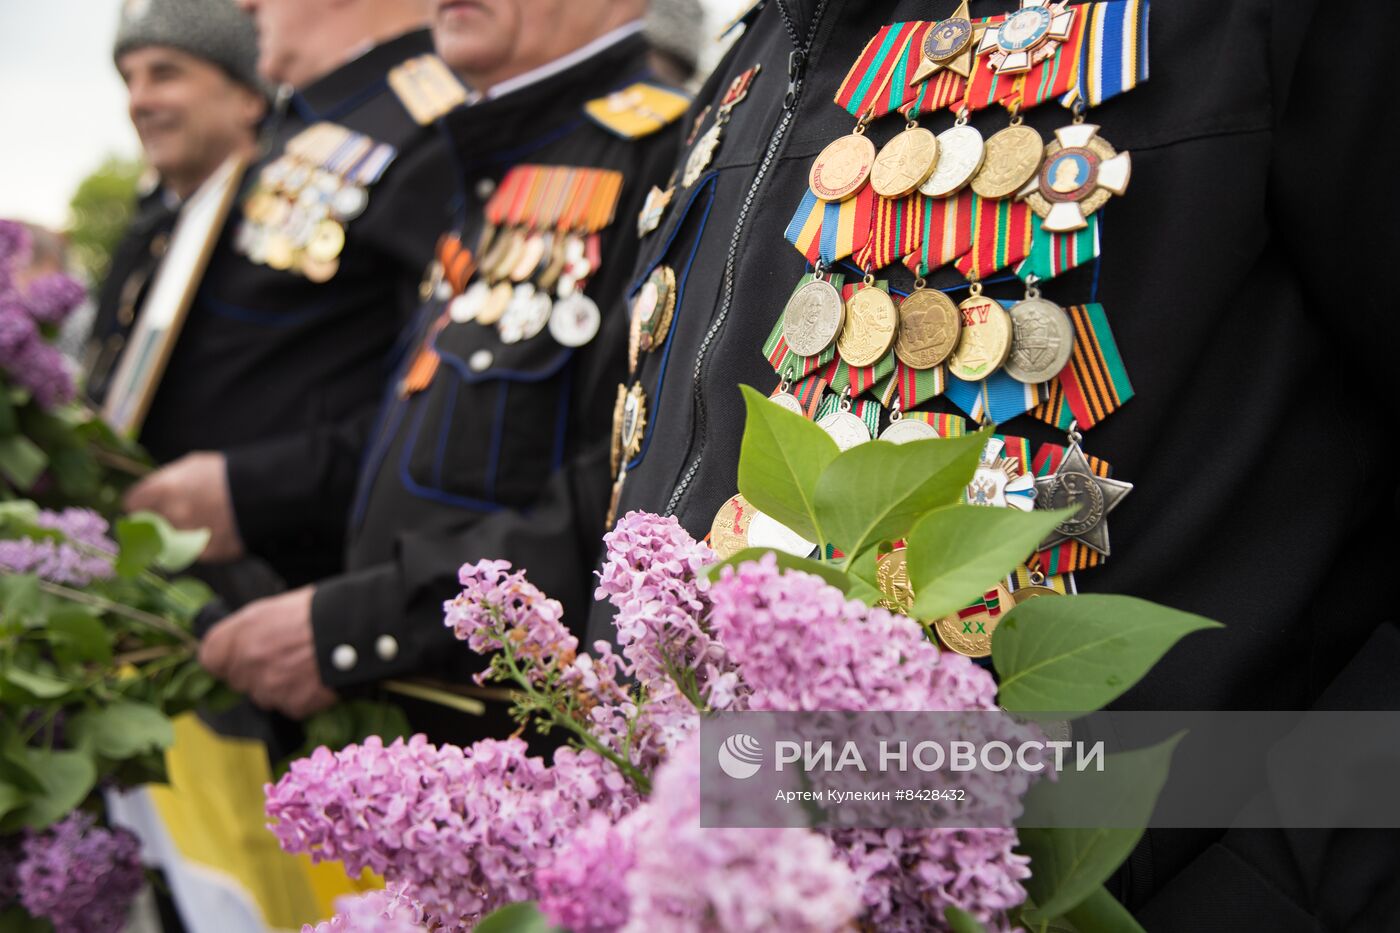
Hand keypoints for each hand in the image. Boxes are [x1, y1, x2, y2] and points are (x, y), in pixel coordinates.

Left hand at [124, 452, 244, 561]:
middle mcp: (169, 516)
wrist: (263, 491)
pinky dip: (201, 545)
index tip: (146, 505)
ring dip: (177, 536)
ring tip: (198, 524)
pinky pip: (194, 552)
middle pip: (148, 525)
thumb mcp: (192, 466)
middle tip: (174, 516)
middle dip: (157, 522)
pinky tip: (216, 532)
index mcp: (162, 490)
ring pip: (168, 542)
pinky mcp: (205, 553)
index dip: (139, 503)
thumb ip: (166, 481)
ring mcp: (187, 536)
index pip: (132, 503)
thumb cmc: (225, 472)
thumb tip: (152, 495)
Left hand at [198, 586, 336, 718]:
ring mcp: (268, 688)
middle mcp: (247, 663)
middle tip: (282, 656)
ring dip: (278, 685)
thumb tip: (238, 642)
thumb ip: (247, 629)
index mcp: (238, 634)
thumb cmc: (318, 611)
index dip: (226, 656)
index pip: (210, 658)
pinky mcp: (291, 705)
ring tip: (305, 665)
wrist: (354, 630)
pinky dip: (301, 696)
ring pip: (264, 694)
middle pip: (238, 679)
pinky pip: (290, 705)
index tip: (240, 653)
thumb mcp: (274, 607)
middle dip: (255, 671)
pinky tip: (316, 678)